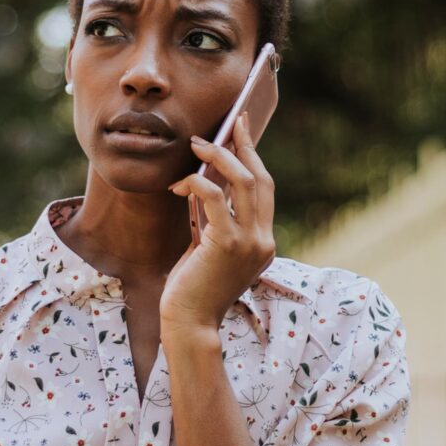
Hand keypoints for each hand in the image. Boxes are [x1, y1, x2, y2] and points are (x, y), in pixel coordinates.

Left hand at [161, 112, 274, 334]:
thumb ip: (218, 222)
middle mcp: (263, 240)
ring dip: (218, 158)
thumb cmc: (194, 288)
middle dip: (244, 146)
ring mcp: (250, 243)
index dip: (254, 157)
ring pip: (243, 182)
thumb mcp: (212, 249)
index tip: (243, 131)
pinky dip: (196, 183)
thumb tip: (208, 185)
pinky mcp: (227, 244)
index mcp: (264, 242)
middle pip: (260, 179)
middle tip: (230, 123)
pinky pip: (214, 198)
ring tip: (198, 145)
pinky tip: (179, 185)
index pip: (265, 190)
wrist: (189, 323)